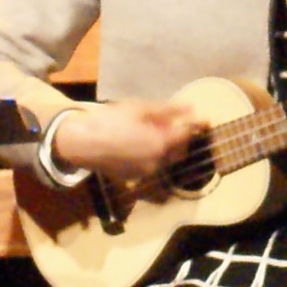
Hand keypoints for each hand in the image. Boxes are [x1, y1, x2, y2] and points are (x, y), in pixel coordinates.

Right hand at [49, 97, 203, 188]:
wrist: (82, 142)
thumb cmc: (111, 120)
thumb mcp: (140, 108)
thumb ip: (168, 110)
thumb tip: (191, 109)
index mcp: (161, 144)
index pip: (187, 135)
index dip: (197, 125)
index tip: (204, 119)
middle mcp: (157, 162)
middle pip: (179, 151)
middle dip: (180, 139)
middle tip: (174, 125)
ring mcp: (145, 173)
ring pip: (165, 160)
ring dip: (166, 148)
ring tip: (152, 133)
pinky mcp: (133, 178)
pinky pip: (150, 166)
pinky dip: (151, 156)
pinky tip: (138, 145)